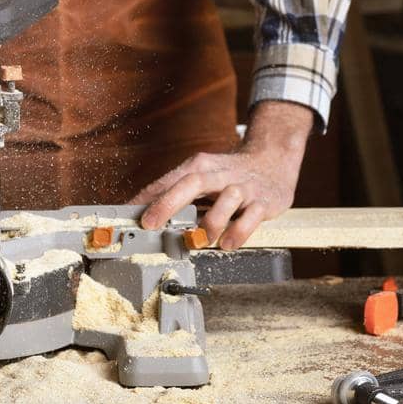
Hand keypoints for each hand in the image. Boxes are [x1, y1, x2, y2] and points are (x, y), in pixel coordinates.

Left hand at [129, 100, 313, 249]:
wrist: (273, 160)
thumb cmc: (229, 173)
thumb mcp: (201, 175)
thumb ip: (174, 191)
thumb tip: (139, 208)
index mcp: (201, 166)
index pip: (170, 179)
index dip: (148, 197)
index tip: (128, 214)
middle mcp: (220, 174)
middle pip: (193, 182)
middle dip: (169, 203)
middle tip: (151, 224)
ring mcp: (243, 187)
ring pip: (226, 199)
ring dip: (210, 222)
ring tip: (198, 241)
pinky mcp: (264, 201)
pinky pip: (252, 216)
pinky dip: (239, 231)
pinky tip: (227, 243)